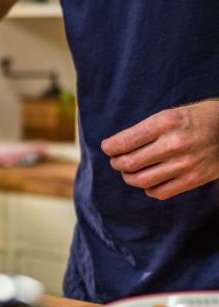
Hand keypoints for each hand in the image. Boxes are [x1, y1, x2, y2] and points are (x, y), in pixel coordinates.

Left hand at [101, 99, 218, 199]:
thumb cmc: (198, 118)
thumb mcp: (171, 114)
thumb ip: (146, 130)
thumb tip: (116, 146)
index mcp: (165, 123)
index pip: (124, 142)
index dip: (109, 148)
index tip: (108, 148)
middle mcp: (174, 144)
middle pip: (129, 163)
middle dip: (116, 163)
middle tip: (117, 160)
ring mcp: (185, 164)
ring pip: (141, 180)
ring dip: (129, 177)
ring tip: (129, 172)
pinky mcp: (194, 179)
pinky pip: (159, 192)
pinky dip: (148, 188)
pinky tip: (149, 181)